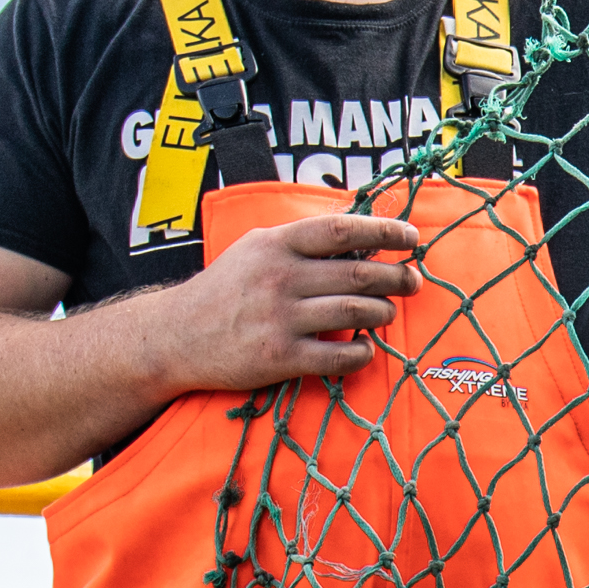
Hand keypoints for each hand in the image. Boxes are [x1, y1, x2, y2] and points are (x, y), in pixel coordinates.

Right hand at [162, 211, 422, 389]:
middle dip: (397, 277)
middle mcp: (280, 278)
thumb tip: (360, 233)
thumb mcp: (256, 249)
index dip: (384, 232)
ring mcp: (280, 318)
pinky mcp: (280, 357)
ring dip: (383, 312)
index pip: (341, 230)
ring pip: (356, 312)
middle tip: (413, 281)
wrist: (176, 336)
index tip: (411, 238)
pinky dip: (362, 353)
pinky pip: (339, 356)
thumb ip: (301, 240)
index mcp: (276, 245)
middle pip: (358, 273)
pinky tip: (365, 348)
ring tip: (388, 311)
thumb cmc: (225, 289)